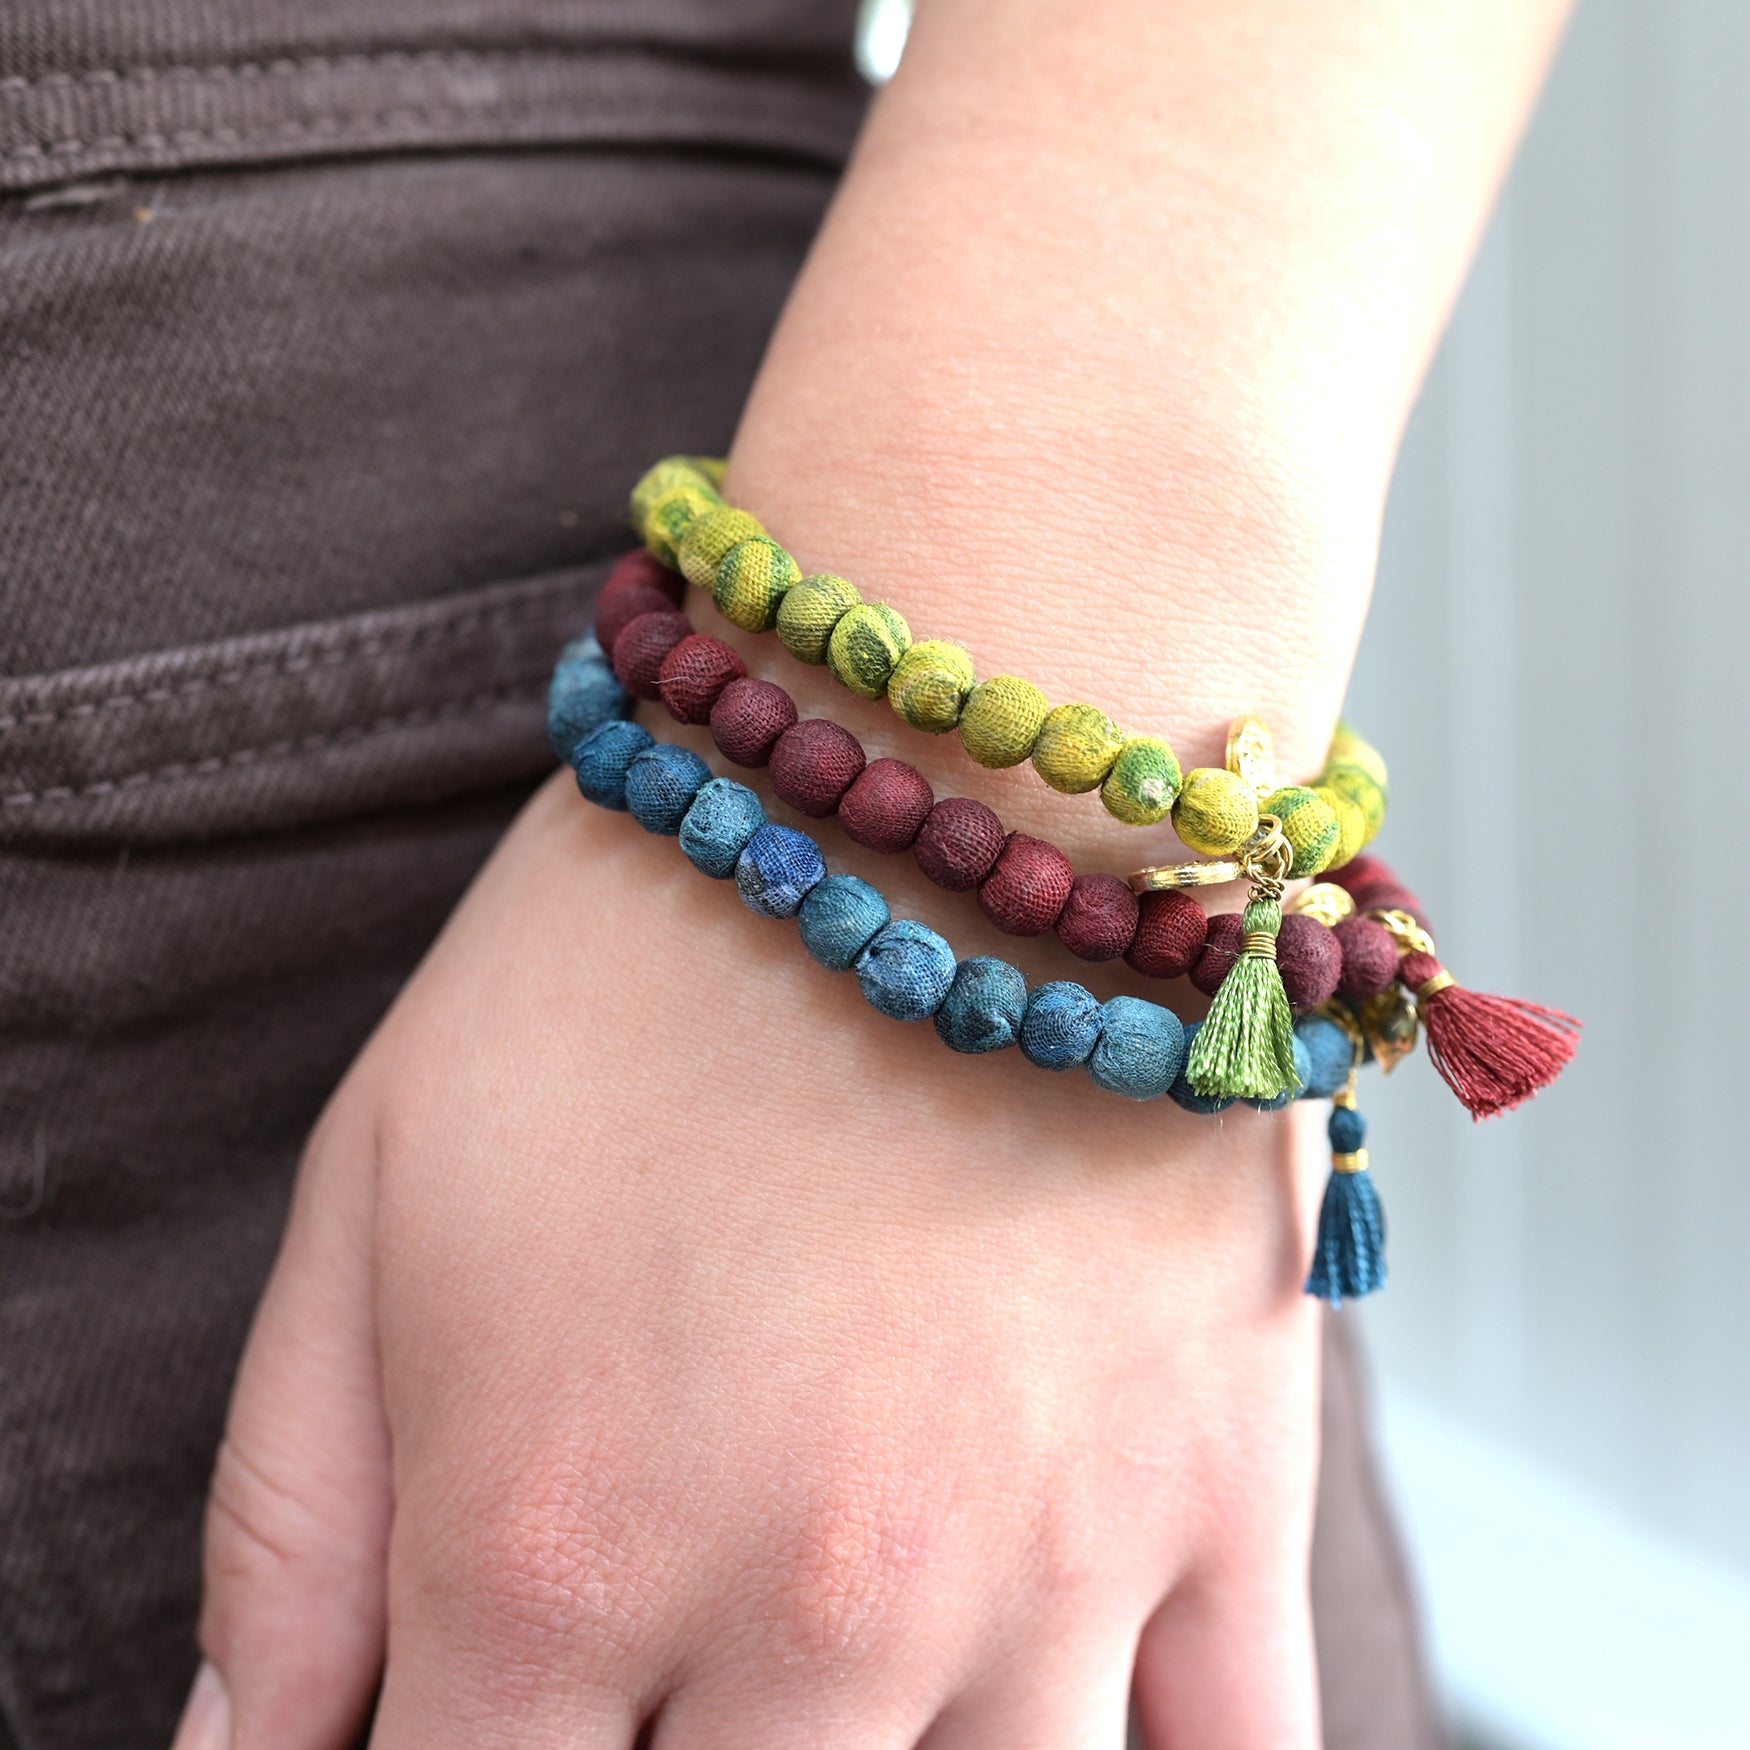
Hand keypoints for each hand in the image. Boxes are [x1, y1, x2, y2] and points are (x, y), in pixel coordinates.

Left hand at [183, 768, 1325, 1748]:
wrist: (935, 764)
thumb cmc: (634, 953)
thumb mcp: (375, 1192)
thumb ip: (288, 1522)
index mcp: (552, 1551)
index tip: (506, 1710)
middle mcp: (806, 1612)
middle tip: (677, 1666)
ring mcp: (1045, 1568)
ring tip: (848, 1661)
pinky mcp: (1226, 1491)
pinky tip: (1080, 1721)